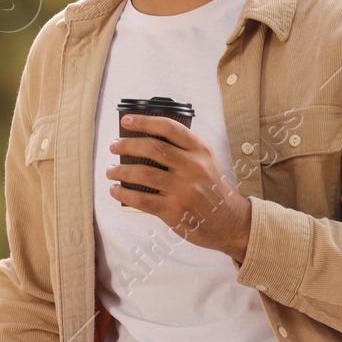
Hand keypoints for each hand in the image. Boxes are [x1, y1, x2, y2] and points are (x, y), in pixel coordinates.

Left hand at [106, 113, 252, 261]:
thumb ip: (184, 149)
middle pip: (152, 149)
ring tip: (111, 171)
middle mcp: (193, 167)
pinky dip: (124, 194)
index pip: (169, 128)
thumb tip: (146, 140)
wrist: (230, 221)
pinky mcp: (174, 211)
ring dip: (121, 171)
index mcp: (200, 151)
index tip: (126, 121)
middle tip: (114, 146)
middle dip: (127, 145)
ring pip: (143, 174)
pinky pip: (142, 200)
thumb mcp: (207, 161)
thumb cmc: (212, 189)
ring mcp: (183, 190)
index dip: (145, 122)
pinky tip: (116, 190)